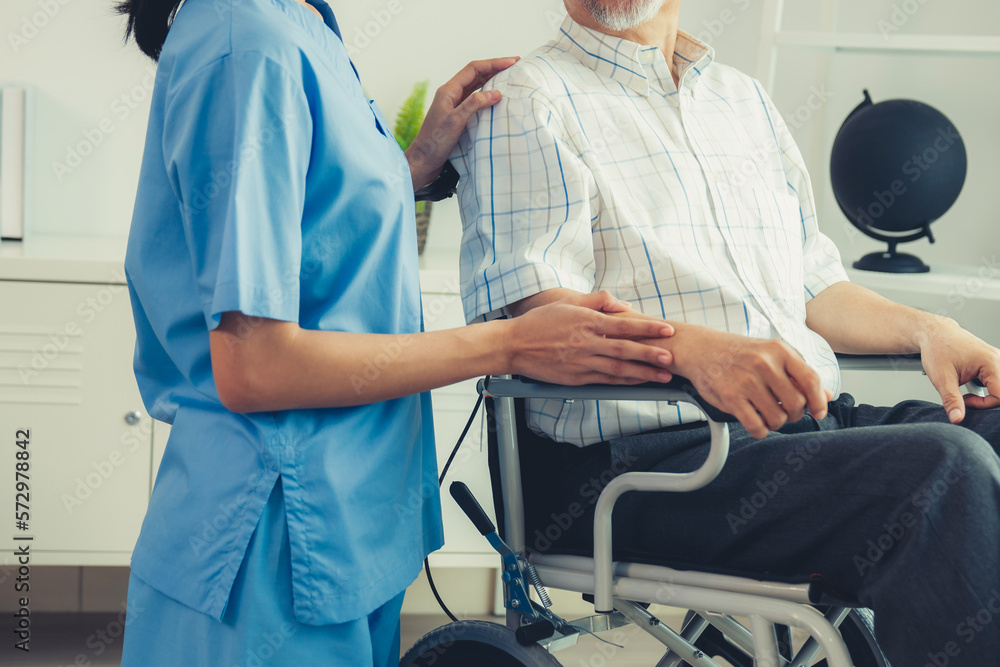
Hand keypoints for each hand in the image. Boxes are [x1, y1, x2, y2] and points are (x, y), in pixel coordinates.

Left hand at [406, 57, 517, 189]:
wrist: (423, 161)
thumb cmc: (435, 142)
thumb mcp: (455, 121)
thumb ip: (474, 104)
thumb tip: (496, 93)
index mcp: (448, 91)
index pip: (474, 69)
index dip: (493, 63)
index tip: (512, 62)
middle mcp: (451, 95)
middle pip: (476, 75)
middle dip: (495, 68)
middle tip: (515, 66)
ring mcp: (454, 105)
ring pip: (476, 87)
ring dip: (492, 80)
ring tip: (509, 78)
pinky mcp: (457, 117)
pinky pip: (475, 100)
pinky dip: (487, 97)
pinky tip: (497, 100)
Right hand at [503, 291, 676, 385]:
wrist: (513, 345)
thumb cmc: (539, 322)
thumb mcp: (568, 303)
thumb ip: (597, 301)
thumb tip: (622, 305)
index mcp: (585, 321)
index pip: (624, 325)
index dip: (648, 328)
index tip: (667, 329)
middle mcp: (585, 343)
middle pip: (625, 349)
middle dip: (651, 354)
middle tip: (671, 357)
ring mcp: (581, 362)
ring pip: (618, 369)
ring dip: (642, 373)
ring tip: (662, 375)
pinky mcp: (576, 377)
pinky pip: (605, 380)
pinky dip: (623, 381)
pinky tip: (637, 382)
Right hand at [646, 326, 830, 438]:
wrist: (702, 349)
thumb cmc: (739, 353)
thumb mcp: (772, 355)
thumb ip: (799, 374)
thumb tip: (827, 396)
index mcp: (779, 350)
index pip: (811, 380)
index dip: (819, 401)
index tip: (818, 412)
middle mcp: (764, 364)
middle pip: (796, 403)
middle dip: (794, 414)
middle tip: (785, 412)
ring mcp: (746, 380)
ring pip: (777, 418)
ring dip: (776, 423)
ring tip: (768, 416)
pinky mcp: (731, 397)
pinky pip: (756, 425)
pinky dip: (761, 431)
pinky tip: (757, 424)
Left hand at [918, 319, 999, 422]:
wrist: (935, 333)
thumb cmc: (937, 349)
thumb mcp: (941, 378)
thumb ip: (951, 400)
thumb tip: (957, 419)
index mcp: (991, 363)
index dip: (985, 405)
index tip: (966, 402)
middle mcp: (999, 360)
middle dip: (987, 401)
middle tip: (966, 398)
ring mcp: (998, 360)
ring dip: (989, 395)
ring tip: (969, 390)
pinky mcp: (994, 363)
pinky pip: (998, 382)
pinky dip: (988, 388)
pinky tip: (973, 385)